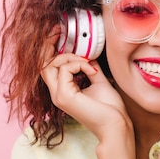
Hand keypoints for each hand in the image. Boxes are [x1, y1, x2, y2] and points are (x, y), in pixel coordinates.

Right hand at [40, 27, 131, 141]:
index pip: (48, 67)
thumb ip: (89, 69)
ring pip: (52, 64)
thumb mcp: (99, 82)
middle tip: (60, 33)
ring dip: (71, 58)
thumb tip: (87, 55)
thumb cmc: (110, 110)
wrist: (116, 126)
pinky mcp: (64, 97)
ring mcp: (59, 96)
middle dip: (50, 46)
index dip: (48, 49)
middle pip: (43, 64)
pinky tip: (91, 72)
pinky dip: (79, 65)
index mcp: (63, 91)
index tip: (56, 32)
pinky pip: (65, 70)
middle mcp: (57, 93)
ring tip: (88, 64)